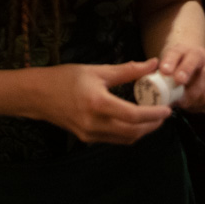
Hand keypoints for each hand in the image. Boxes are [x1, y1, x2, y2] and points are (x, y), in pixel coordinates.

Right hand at [30, 60, 172, 143]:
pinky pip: (114, 139)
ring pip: (124, 139)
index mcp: (98, 104)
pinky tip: (135, 121)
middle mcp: (94, 124)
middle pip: (132, 132)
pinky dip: (128, 132)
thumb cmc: (65, 78)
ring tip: (153, 117)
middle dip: (152, 125)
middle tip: (164, 113)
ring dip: (142, 131)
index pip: (133, 116)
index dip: (154, 114)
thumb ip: (127, 70)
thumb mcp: (97, 70)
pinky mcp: (86, 138)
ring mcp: (89, 134)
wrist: (36, 95)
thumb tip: (153, 64)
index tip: (168, 109)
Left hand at [158, 43, 204, 113]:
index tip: (164, 71)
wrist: (192, 78)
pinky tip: (191, 104)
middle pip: (196, 58)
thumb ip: (156, 77)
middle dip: (187, 69)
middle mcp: (200, 57)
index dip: (170, 61)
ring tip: (182, 101)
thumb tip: (148, 85)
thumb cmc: (174, 76)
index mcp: (182, 51)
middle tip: (178, 81)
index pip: (176, 52)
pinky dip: (202, 99)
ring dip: (195, 89)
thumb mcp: (163, 73)